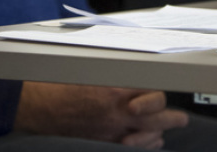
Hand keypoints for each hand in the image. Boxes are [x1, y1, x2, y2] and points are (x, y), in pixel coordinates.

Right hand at [14, 82, 187, 149]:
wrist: (37, 108)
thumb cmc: (57, 86)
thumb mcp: (87, 73)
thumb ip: (113, 77)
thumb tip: (131, 75)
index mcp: (114, 91)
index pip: (154, 95)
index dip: (159, 97)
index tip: (161, 92)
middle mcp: (118, 114)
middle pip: (160, 119)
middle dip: (173, 119)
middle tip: (180, 118)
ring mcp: (113, 133)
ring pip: (152, 137)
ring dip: (159, 132)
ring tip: (163, 129)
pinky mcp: (107, 143)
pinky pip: (137, 148)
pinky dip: (144, 145)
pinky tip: (145, 140)